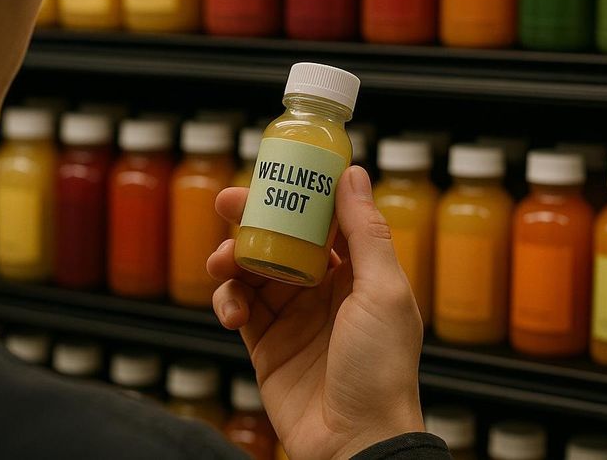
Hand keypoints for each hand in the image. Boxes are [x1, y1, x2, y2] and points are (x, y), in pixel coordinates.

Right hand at [209, 166, 424, 459]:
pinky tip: (232, 313)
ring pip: (253, 269)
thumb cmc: (381, 371)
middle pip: (282, 239)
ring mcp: (293, 316)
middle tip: (228, 203)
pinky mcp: (265, 344)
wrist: (355, 443)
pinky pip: (238, 307)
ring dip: (232, 259)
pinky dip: (228, 302)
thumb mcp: (384, 292)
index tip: (274, 173)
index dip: (298, 194)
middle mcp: (324, 289)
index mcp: (360, 272)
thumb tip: (355, 175)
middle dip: (253, 218)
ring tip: (221, 263)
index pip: (324, 220)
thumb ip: (366, 232)